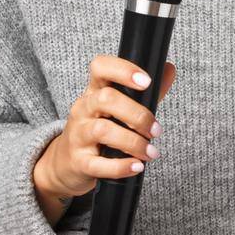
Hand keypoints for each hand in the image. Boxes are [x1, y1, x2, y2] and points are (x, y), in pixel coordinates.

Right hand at [37, 54, 176, 199]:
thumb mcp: (117, 109)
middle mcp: (83, 109)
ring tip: (150, 152)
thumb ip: (144, 93)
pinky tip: (136, 166)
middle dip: (137, 114)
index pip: (101, 67)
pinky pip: (98, 164)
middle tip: (155, 130)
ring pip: (102, 130)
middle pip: (106, 99)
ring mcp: (78, 135)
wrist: (66, 163)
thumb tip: (169, 70)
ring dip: (133, 142)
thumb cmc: (98, 130)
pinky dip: (120, 166)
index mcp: (94, 91)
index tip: (146, 81)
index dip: (123, 70)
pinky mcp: (79, 161)